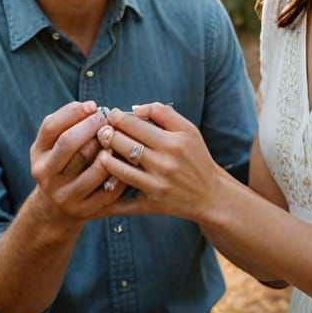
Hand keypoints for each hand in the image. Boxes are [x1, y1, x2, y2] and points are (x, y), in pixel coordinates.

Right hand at [30, 100, 127, 222]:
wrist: (58, 208)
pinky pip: (109, 190)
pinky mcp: (85, 210)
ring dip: (109, 150)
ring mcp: (65, 195)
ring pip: (93, 168)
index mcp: (38, 154)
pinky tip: (127, 163)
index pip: (51, 127)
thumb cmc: (64, 163)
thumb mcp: (55, 145)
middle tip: (106, 120)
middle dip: (91, 126)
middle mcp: (46, 175)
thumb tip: (91, 107)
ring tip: (117, 139)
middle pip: (68, 143)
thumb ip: (67, 124)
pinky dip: (121, 174)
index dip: (72, 112)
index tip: (92, 105)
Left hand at [93, 103, 230, 220]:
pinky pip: (123, 200)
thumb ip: (163, 112)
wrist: (210, 196)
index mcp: (173, 142)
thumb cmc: (197, 158)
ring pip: (118, 168)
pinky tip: (102, 180)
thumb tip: (134, 108)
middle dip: (107, 134)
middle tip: (101, 131)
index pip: (133, 124)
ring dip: (103, 157)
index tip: (112, 116)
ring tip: (101, 151)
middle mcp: (164, 163)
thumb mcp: (188, 130)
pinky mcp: (152, 204)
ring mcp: (156, 184)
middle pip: (122, 143)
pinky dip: (109, 190)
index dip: (116, 117)